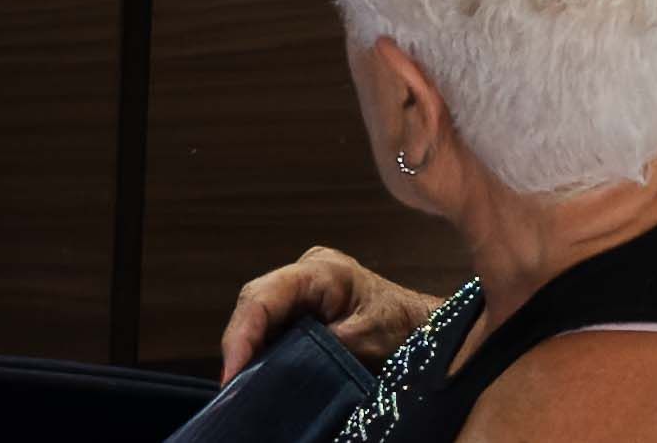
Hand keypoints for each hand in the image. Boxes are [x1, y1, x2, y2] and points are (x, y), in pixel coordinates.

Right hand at [221, 248, 439, 384]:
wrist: (426, 331)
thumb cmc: (404, 329)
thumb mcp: (365, 340)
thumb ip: (321, 348)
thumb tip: (280, 367)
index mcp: (320, 269)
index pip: (264, 297)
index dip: (242, 334)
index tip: (233, 372)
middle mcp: (304, 274)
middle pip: (256, 306)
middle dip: (240, 345)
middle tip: (230, 387)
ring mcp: (302, 291)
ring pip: (260, 318)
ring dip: (250, 351)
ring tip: (239, 386)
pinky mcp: (303, 310)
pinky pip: (273, 328)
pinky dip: (263, 352)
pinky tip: (257, 376)